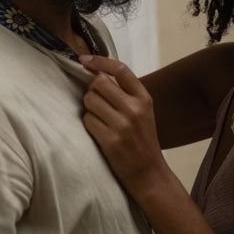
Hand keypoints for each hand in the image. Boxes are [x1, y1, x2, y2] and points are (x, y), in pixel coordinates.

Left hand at [81, 56, 166, 195]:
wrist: (149, 173)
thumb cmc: (141, 140)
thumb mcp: (143, 112)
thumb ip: (125, 93)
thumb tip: (97, 72)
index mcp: (144, 98)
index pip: (120, 69)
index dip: (99, 61)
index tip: (84, 60)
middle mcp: (135, 109)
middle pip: (98, 83)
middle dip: (92, 91)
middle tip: (97, 104)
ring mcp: (123, 125)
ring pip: (89, 100)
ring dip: (89, 109)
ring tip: (100, 120)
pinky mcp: (111, 140)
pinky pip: (87, 121)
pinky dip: (89, 125)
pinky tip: (99, 133)